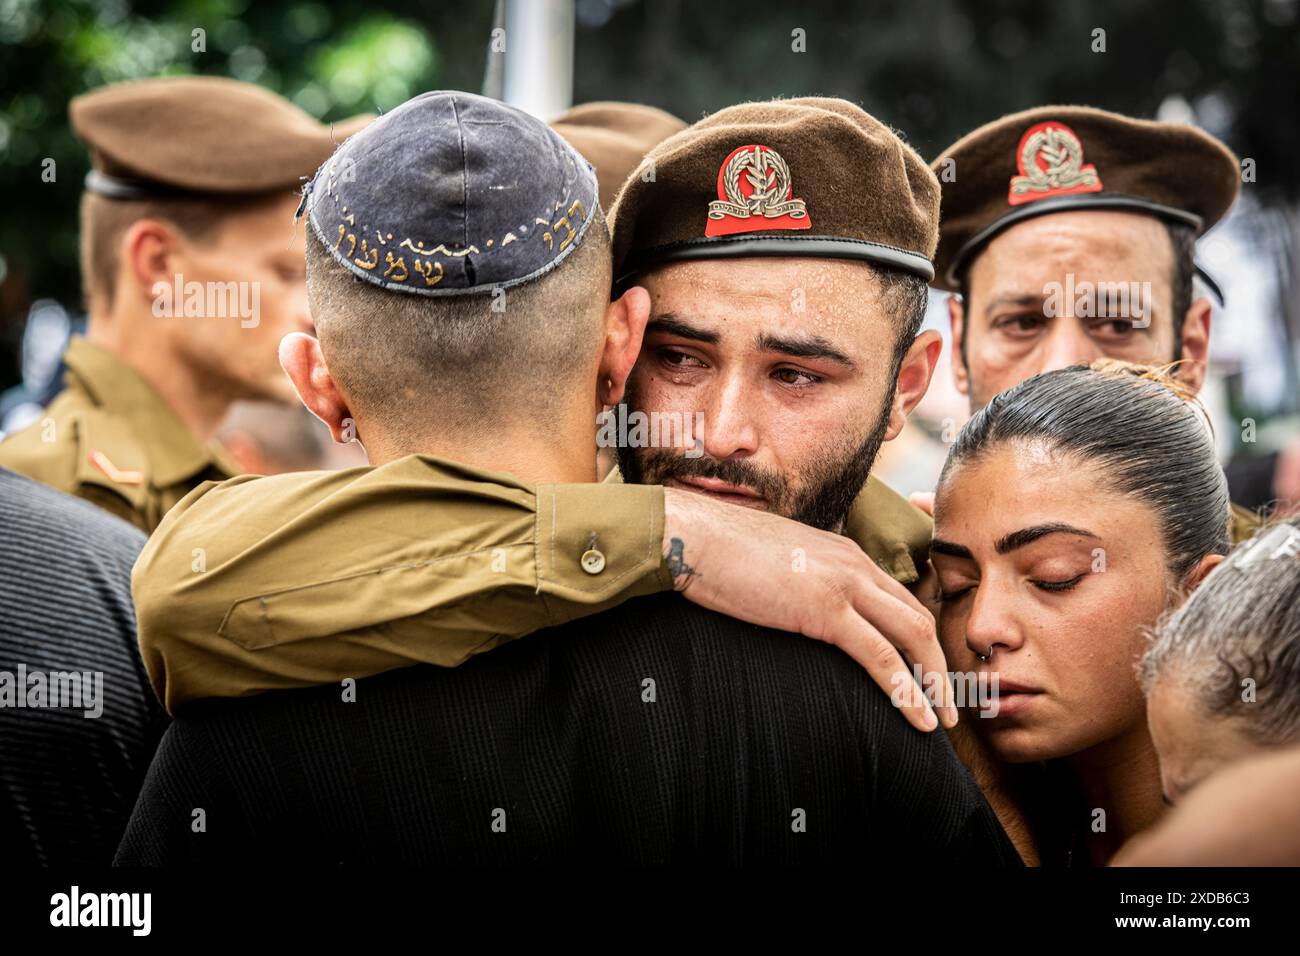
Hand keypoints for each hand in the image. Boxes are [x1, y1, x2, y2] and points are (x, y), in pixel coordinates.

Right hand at [662, 488, 954, 731]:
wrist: (692, 536)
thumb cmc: (719, 554)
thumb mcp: (774, 565)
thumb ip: (799, 583)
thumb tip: (794, 610)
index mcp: (843, 554)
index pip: (898, 599)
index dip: (918, 641)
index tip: (925, 674)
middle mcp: (854, 564)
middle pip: (917, 618)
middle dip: (937, 664)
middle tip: (946, 704)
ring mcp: (843, 584)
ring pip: (912, 636)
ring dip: (933, 682)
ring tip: (942, 719)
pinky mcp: (825, 609)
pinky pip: (881, 656)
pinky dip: (906, 690)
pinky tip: (918, 719)